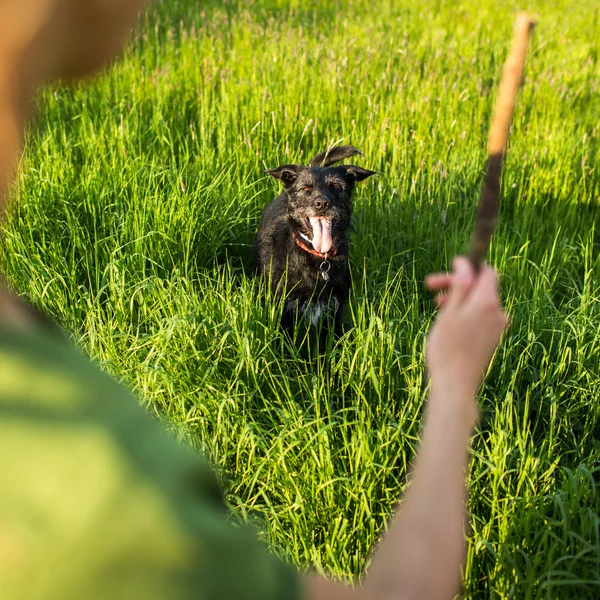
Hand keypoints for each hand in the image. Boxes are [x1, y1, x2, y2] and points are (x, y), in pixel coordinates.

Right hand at [425, 257, 507, 397]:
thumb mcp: (449, 312)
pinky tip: (447, 322)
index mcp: (488, 302)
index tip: (447, 268)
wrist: (455, 385)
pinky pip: (480, 317)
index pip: (487, 272)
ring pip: (478, 303)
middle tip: (429, 286)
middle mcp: (498, 312)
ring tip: (436, 306)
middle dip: (456, 284)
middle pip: (480, 287)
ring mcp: (497, 327)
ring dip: (458, 299)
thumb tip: (465, 263)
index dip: (467, 267)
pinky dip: (465, 313)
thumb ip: (460, 286)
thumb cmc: (447, 348)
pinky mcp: (492, 339)